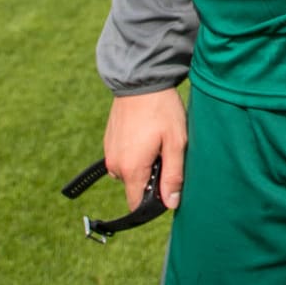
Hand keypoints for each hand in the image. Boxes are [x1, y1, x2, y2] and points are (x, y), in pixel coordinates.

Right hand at [104, 89, 186, 209]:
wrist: (141, 80)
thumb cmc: (161, 110)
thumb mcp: (176, 142)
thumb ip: (173, 175)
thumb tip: (170, 203)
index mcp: (131, 169)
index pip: (137, 204)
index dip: (154, 202)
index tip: (168, 188)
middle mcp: (115, 165)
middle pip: (135, 187)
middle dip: (151, 179)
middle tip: (166, 155)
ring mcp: (109, 152)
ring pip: (129, 172)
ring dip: (143, 165)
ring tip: (157, 143)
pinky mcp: (109, 141)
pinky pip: (123, 158)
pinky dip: (135, 154)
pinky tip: (147, 136)